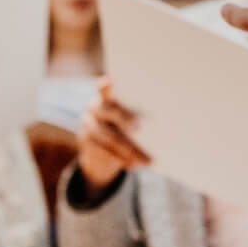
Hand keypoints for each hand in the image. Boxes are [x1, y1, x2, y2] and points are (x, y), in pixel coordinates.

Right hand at [75, 77, 149, 191]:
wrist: (98, 150)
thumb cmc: (121, 128)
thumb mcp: (125, 119)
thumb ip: (135, 117)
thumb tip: (161, 126)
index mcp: (104, 98)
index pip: (103, 89)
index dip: (105, 86)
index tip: (109, 81)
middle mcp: (93, 109)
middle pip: (109, 112)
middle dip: (125, 118)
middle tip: (139, 127)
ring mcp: (87, 126)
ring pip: (110, 138)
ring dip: (130, 150)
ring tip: (148, 161)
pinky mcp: (86, 145)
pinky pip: (106, 153)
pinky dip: (122, 160)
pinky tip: (133, 165)